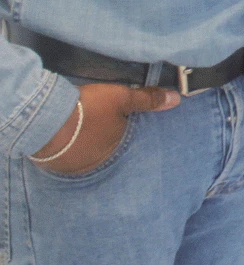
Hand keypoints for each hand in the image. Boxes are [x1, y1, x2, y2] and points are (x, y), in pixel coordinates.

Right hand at [30, 82, 178, 174]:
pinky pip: (65, 155)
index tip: (119, 123)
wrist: (46, 119)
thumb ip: (148, 99)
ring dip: (85, 143)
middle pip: (104, 150)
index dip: (123, 130)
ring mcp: (72, 166)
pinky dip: (68, 145)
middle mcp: (94, 164)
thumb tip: (177, 99)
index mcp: (114, 150)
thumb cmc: (90, 109)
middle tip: (99, 124)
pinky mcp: (52, 163)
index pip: (124, 142)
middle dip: (104, 138)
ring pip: (84, 154)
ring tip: (83, 128)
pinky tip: (66, 135)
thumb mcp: (122, 98)